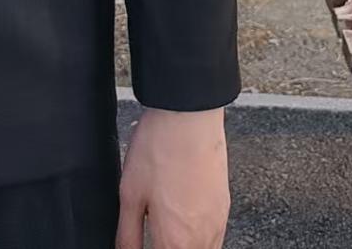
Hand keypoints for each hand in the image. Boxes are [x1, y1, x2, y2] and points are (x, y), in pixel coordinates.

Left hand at [116, 107, 229, 248]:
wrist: (189, 116)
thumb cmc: (159, 149)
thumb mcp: (129, 194)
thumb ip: (128, 235)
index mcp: (174, 241)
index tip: (141, 243)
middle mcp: (201, 239)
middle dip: (165, 247)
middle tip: (153, 234)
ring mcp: (217, 224)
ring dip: (182, 245)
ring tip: (165, 231)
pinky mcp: (224, 208)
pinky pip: (214, 239)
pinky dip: (198, 239)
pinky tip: (183, 222)